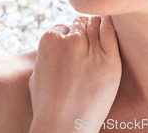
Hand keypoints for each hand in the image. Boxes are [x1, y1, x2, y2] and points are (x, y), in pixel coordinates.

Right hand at [28, 16, 121, 132]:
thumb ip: (45, 54)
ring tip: (95, 41)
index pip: (63, 28)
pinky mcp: (110, 60)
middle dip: (81, 33)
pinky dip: (109, 27)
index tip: (70, 49)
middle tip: (84, 47)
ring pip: (95, 26)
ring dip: (95, 29)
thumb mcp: (36, 73)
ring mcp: (91, 50)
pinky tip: (109, 27)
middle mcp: (70, 41)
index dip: (66, 38)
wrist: (63, 127)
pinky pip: (110, 33)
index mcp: (49, 40)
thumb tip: (55, 45)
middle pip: (79, 25)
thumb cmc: (47, 105)